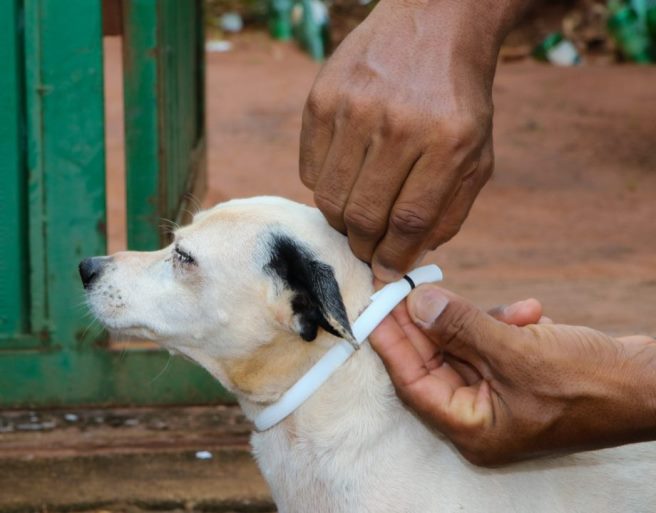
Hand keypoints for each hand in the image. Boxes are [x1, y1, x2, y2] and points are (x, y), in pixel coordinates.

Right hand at [300, 0, 522, 280]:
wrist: (431, 26)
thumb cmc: (456, 101)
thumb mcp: (475, 155)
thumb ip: (449, 211)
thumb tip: (410, 257)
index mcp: (448, 140)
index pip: (410, 221)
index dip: (395, 258)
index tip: (387, 272)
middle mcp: (399, 123)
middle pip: (365, 215)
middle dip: (365, 247)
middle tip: (367, 249)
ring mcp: (354, 108)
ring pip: (331, 198)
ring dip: (341, 222)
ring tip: (356, 215)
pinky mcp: (322, 98)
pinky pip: (309, 170)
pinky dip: (324, 187)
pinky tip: (345, 177)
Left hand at [370, 285, 655, 465]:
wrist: (653, 383)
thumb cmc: (591, 383)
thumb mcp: (518, 351)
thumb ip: (462, 326)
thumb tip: (416, 304)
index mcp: (474, 427)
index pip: (413, 382)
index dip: (392, 342)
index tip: (375, 306)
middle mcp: (482, 415)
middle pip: (436, 362)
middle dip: (431, 323)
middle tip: (412, 286)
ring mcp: (501, 395)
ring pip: (466, 347)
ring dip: (479, 319)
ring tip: (511, 310)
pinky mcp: (519, 374)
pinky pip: (494, 343)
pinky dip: (504, 323)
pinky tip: (530, 312)